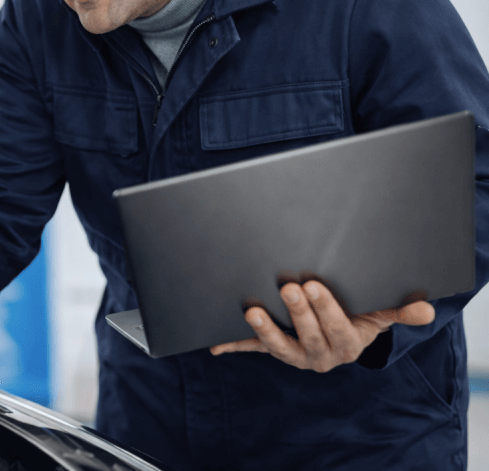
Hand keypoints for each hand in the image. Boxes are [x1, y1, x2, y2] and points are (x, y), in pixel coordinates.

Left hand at [209, 281, 434, 371]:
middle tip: (287, 286)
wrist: (341, 333)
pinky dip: (234, 345)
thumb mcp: (379, 313)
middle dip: (297, 313)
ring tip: (252, 311)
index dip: (325, 310)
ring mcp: (294, 354)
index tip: (313, 286)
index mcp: (347, 346)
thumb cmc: (359, 315)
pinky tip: (216, 345)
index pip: (337, 329)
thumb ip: (399, 310)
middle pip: (307, 336)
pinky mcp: (273, 348)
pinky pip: (252, 349)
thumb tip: (426, 308)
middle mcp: (320, 356)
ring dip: (264, 331)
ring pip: (278, 347)